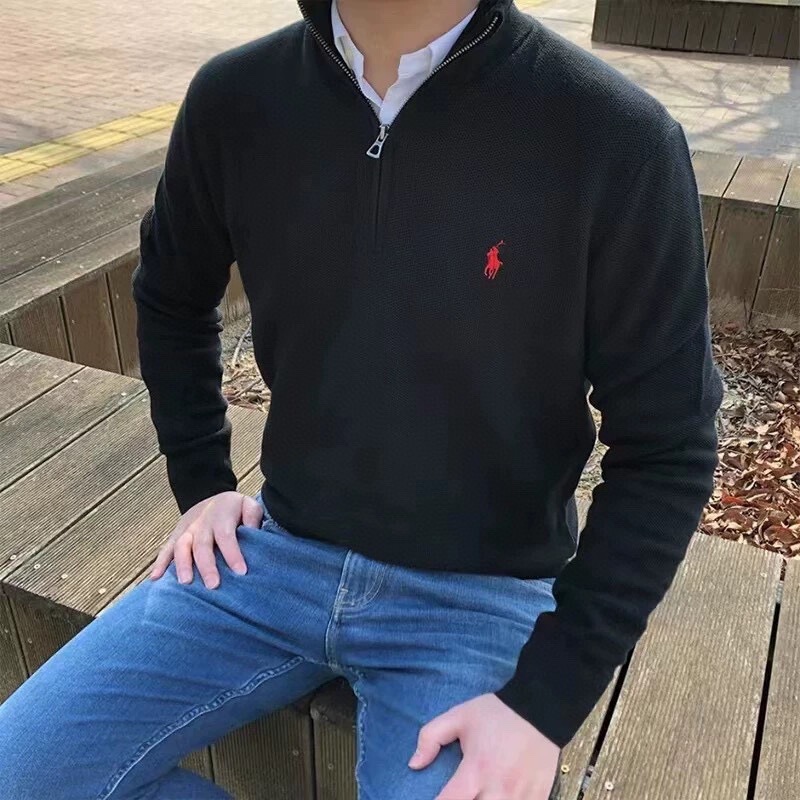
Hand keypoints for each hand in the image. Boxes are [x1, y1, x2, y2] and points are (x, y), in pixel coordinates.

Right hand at [150, 491, 262, 588]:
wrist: (214, 498)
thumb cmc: (235, 509)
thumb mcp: (248, 505)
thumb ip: (253, 515)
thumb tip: (254, 531)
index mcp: (221, 517)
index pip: (226, 536)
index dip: (233, 554)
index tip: (241, 572)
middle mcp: (201, 523)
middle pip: (202, 545)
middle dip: (206, 566)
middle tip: (213, 586)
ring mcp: (186, 529)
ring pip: (181, 546)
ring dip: (182, 565)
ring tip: (186, 583)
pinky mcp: (175, 536)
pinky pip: (165, 549)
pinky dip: (159, 563)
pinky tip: (155, 579)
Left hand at [410, 693, 558, 799]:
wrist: (542, 709)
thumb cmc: (498, 713)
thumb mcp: (459, 716)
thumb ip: (431, 737)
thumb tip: (413, 764)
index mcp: (477, 769)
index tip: (435, 798)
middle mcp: (499, 789)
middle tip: (460, 794)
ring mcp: (521, 798)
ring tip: (476, 795)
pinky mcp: (537, 798)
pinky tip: (498, 795)